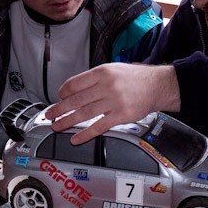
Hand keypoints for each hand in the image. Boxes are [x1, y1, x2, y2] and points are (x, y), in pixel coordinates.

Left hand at [44, 63, 179, 144]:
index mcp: (102, 73)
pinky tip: (76, 138)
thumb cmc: (136, 78)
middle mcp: (106, 86)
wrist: (158, 86)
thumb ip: (96, 79)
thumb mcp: (114, 69)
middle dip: (59, 109)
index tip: (59, 98)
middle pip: (76, 99)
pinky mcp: (121, 116)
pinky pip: (98, 126)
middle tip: (50, 115)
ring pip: (84, 113)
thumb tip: (76, 89)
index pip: (74, 84)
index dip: (63, 92)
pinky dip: (85, 134)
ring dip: (67, 121)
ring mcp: (113, 102)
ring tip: (57, 126)